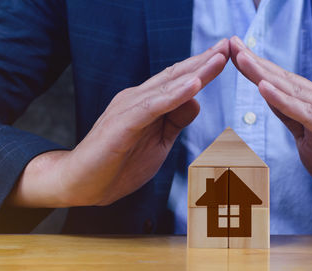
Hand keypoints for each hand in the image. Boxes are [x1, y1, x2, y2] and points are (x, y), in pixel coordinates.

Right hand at [9, 39, 229, 207]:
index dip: (202, 67)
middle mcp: (138, 98)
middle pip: (176, 76)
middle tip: (229, 44)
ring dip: (195, 71)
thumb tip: (196, 101)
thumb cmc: (118, 164)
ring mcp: (129, 108)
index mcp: (147, 103)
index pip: (178, 80)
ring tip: (219, 58)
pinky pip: (153, 106)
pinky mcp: (123, 123)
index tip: (226, 55)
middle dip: (204, 60)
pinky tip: (194, 84)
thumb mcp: (159, 142)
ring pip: (168, 86)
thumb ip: (175, 120)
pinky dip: (175, 95)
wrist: (82, 184)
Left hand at [230, 36, 311, 211]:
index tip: (233, 52)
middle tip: (231, 42)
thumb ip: (292, 118)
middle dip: (255, 62)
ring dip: (264, 75)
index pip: (281, 83)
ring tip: (241, 58)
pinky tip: (265, 88)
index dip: (256, 68)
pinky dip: (284, 101)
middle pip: (284, 80)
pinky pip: (306, 114)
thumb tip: (271, 99)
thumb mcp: (308, 139)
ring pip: (293, 91)